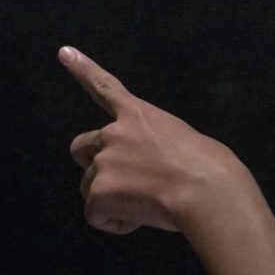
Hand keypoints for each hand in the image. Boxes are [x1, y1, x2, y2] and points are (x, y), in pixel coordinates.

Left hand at [61, 45, 245, 236]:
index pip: (105, 87)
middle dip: (93, 166)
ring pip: (90, 189)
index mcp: (139, 115)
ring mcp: (103, 162)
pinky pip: (97, 216)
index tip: (64, 51)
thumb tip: (157, 173)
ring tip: (147, 204)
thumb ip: (156, 148)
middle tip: (123, 185)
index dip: (83, 69)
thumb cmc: (211, 168)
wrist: (206, 190)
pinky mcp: (99, 192)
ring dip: (111, 200)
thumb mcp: (184, 142)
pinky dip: (116, 223)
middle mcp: (114, 133)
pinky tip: (141, 219)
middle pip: (81, 149)